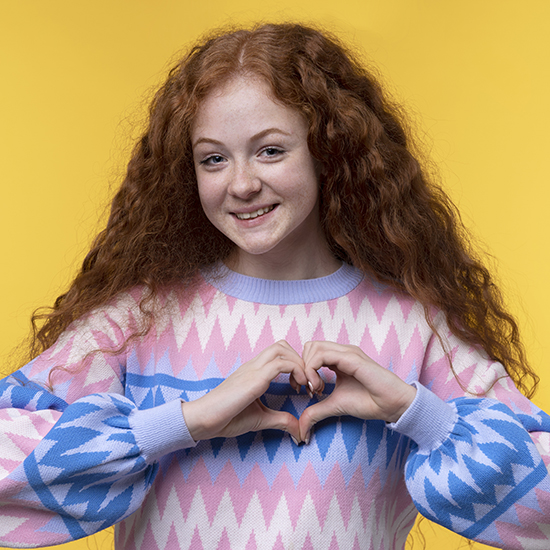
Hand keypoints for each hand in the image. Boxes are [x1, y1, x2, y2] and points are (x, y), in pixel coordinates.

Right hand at [181, 341, 307, 442]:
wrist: (203, 420)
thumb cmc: (226, 418)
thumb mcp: (261, 419)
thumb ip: (281, 421)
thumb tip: (299, 432)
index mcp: (254, 371)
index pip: (279, 353)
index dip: (296, 365)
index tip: (302, 386)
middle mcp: (254, 365)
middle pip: (282, 345)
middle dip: (300, 360)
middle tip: (306, 382)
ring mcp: (253, 369)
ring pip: (282, 349)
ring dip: (300, 364)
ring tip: (304, 385)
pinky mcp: (254, 379)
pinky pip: (280, 364)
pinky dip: (295, 371)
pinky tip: (297, 388)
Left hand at [299, 341, 415, 441]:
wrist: (392, 405)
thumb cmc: (369, 402)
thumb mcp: (335, 406)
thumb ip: (316, 412)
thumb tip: (301, 429)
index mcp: (338, 359)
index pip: (310, 352)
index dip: (302, 369)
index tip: (305, 390)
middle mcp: (342, 352)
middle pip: (309, 346)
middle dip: (301, 366)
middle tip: (308, 388)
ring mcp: (347, 352)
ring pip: (313, 347)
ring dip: (307, 368)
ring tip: (315, 388)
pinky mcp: (352, 358)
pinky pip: (323, 355)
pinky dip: (313, 370)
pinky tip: (320, 387)